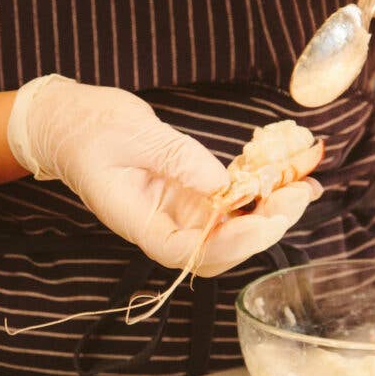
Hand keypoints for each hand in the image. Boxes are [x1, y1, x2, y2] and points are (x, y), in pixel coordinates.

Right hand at [7, 75, 313, 275]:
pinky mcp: (191, 195)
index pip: (187, 252)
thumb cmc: (88, 128)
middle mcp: (162, 226)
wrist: (68, 123)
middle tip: (297, 195)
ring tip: (305, 184)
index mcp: (137, 221)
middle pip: (218, 248)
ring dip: (271, 211)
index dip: (230, 245)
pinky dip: (262, 191)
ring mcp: (178, 212)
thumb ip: (177, 160)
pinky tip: (292, 173)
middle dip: (263, 227)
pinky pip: (231, 202)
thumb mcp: (131, 134)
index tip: (264, 222)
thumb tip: (224, 184)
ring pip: (231, 228)